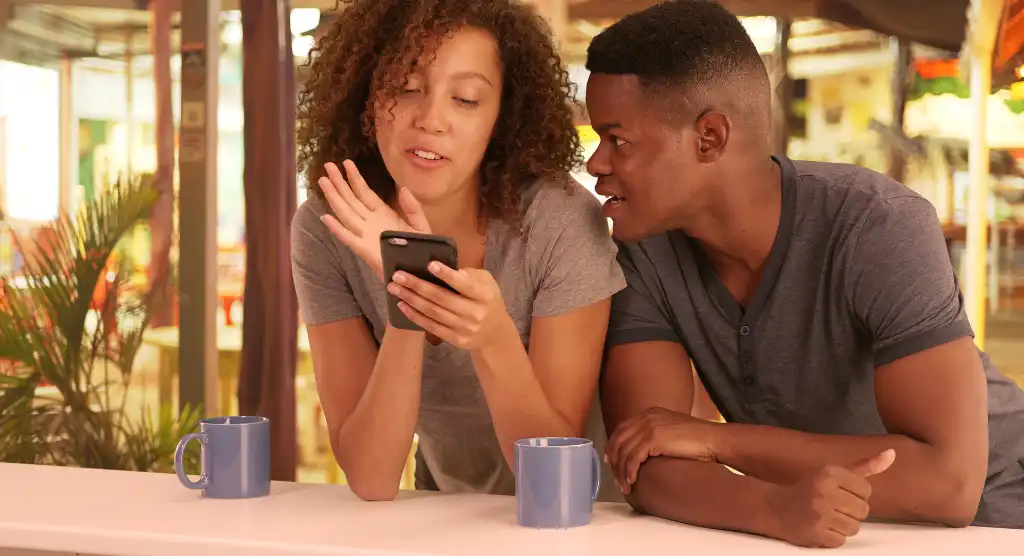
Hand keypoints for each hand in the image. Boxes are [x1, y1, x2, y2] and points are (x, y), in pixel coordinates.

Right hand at [317, 160, 429, 278]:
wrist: (421, 274)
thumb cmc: (420, 252)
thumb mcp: (421, 226)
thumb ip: (412, 208)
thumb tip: (403, 189)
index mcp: (383, 215)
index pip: (365, 193)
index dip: (355, 178)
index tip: (346, 163)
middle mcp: (371, 223)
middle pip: (351, 199)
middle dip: (339, 183)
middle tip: (328, 165)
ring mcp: (366, 236)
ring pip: (346, 213)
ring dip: (334, 198)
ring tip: (323, 181)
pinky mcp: (366, 251)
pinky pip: (349, 238)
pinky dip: (338, 229)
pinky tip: (327, 218)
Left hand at [386, 262, 510, 350]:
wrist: (494, 333)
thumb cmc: (486, 300)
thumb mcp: (486, 282)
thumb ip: (469, 275)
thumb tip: (447, 270)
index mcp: (484, 295)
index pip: (464, 284)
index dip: (446, 275)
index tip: (429, 265)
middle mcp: (475, 313)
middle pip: (441, 298)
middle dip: (417, 285)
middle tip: (397, 276)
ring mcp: (464, 328)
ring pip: (433, 312)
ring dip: (411, 299)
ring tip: (394, 288)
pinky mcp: (456, 339)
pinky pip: (432, 326)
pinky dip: (415, 315)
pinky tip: (403, 305)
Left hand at [605, 407, 719, 493]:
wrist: (715, 440)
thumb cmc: (700, 441)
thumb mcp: (672, 431)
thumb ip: (657, 435)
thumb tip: (645, 452)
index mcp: (650, 413)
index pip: (622, 429)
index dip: (613, 446)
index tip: (610, 461)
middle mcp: (646, 417)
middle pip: (619, 440)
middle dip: (614, 462)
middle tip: (616, 479)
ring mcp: (649, 426)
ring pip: (624, 451)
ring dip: (621, 471)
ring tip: (624, 486)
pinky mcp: (653, 438)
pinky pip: (633, 457)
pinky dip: (630, 471)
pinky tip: (632, 481)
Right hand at [764, 449, 895, 547]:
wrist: (776, 508)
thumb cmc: (809, 489)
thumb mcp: (833, 472)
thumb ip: (864, 466)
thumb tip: (892, 454)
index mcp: (829, 473)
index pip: (866, 491)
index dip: (856, 495)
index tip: (839, 493)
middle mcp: (824, 491)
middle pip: (863, 511)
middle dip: (850, 511)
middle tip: (832, 507)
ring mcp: (819, 513)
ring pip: (854, 527)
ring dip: (843, 526)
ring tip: (827, 518)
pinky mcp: (816, 533)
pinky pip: (841, 540)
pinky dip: (832, 537)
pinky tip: (820, 527)